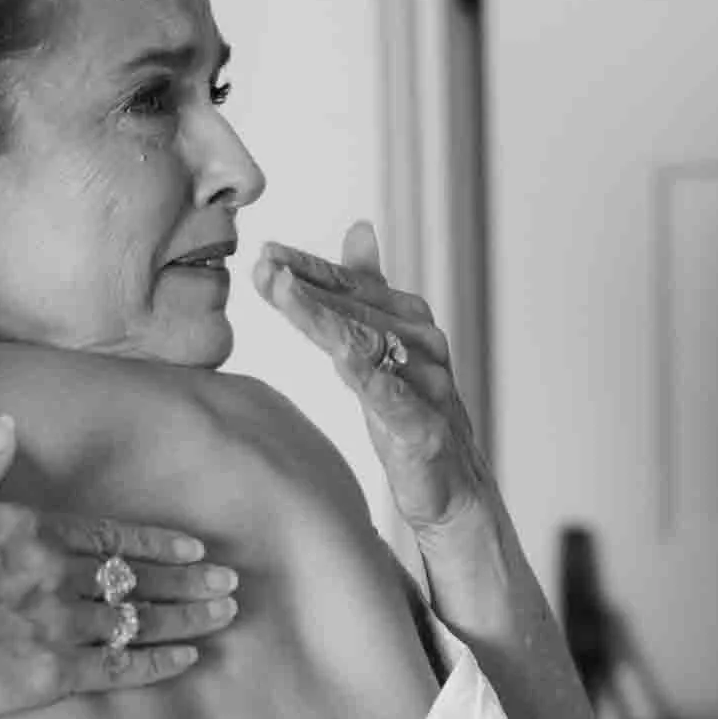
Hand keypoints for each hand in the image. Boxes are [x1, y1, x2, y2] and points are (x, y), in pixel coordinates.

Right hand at [0, 415, 239, 718]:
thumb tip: (5, 428)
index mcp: (26, 528)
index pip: (110, 535)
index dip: (157, 543)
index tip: (194, 548)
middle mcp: (53, 574)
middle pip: (136, 577)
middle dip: (188, 581)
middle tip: (230, 584)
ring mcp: (56, 626)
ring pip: (137, 620)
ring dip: (186, 618)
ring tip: (222, 616)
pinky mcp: (49, 676)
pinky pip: (118, 669)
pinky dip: (157, 664)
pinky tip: (188, 660)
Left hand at [253, 222, 489, 536]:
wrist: (455, 490)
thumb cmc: (414, 415)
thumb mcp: (387, 348)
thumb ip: (370, 290)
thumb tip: (360, 228)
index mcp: (411, 322)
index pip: (353, 285)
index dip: (309, 267)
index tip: (266, 251)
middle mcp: (424, 344)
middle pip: (356, 309)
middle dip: (306, 287)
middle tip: (262, 266)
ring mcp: (428, 386)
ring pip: (370, 344)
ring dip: (323, 318)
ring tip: (283, 295)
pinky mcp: (425, 430)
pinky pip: (390, 398)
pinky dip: (364, 375)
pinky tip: (335, 356)